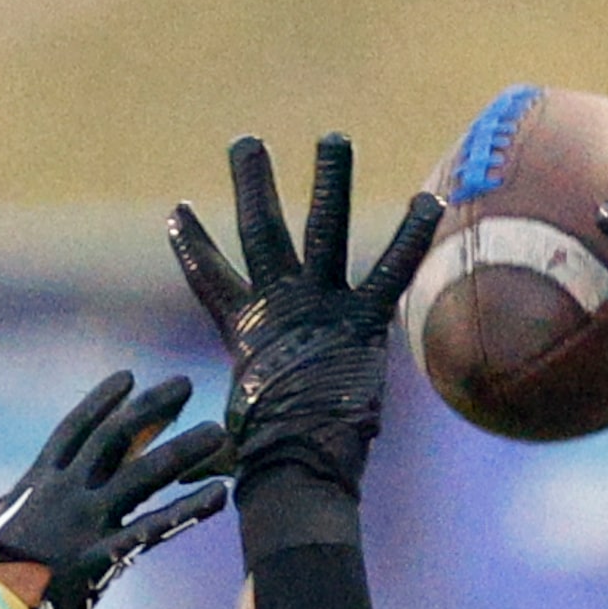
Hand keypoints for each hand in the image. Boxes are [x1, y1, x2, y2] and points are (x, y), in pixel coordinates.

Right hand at [0, 369, 226, 608]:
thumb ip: (11, 511)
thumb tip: (1, 507)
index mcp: (39, 483)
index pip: (75, 429)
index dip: (102, 401)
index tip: (129, 378)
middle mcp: (66, 491)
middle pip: (115, 437)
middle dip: (150, 408)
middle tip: (182, 384)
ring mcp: (86, 520)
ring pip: (145, 474)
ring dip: (184, 449)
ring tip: (217, 432)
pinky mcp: (104, 553)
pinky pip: (155, 527)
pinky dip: (189, 510)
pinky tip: (219, 494)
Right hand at [168, 134, 443, 493]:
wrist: (295, 465)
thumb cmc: (264, 458)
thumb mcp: (236, 429)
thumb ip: (228, 429)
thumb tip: (202, 471)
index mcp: (244, 331)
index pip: (209, 278)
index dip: (192, 247)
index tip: (177, 212)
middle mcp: (278, 307)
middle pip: (260, 232)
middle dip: (253, 185)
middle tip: (246, 143)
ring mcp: (318, 307)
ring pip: (322, 230)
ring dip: (328, 181)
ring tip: (333, 137)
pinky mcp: (361, 321)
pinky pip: (390, 270)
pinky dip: (411, 235)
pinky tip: (430, 197)